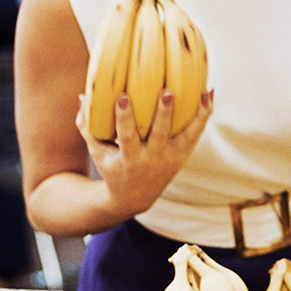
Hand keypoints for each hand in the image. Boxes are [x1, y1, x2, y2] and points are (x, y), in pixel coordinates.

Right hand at [76, 89, 211, 221]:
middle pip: (160, 135)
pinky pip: (196, 134)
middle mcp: (153, 159)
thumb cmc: (112, 167)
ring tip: (202, 92)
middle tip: (167, 92)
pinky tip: (208, 94)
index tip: (123, 97)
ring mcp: (171, 158)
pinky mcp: (183, 155)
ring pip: (187, 136)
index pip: (127, 137)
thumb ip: (86, 125)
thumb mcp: (97, 151)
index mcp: (130, 159)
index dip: (124, 118)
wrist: (134, 198)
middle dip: (164, 114)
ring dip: (196, 114)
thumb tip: (82, 95)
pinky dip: (203, 115)